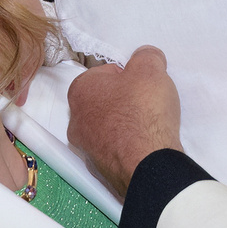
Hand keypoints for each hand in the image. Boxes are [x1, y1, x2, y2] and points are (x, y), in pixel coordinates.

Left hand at [66, 46, 182, 200]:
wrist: (148, 165)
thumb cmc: (143, 112)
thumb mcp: (150, 69)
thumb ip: (146, 56)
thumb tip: (146, 57)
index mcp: (80, 91)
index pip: (104, 74)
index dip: (127, 76)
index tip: (142, 84)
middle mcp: (76, 120)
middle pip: (104, 102)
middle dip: (124, 101)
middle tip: (146, 104)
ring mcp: (86, 149)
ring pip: (108, 129)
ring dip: (125, 126)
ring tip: (148, 126)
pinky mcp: (101, 170)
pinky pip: (116, 151)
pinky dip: (127, 148)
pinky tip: (144, 146)